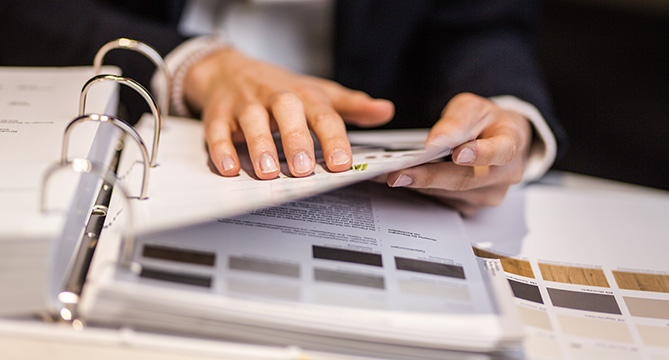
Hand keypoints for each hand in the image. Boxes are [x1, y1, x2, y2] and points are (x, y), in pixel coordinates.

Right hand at [183, 48, 393, 178]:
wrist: (229, 69)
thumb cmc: (280, 88)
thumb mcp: (319, 92)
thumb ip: (351, 106)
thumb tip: (385, 111)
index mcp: (304, 95)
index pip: (323, 114)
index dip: (334, 139)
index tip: (342, 163)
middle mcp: (276, 97)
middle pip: (287, 111)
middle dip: (295, 139)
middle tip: (302, 169)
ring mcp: (245, 104)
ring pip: (251, 120)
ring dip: (259, 145)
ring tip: (267, 171)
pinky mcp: (219, 114)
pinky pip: (217, 130)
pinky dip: (221, 149)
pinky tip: (229, 168)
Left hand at [384, 93, 532, 215]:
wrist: (497, 140)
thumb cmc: (486, 122)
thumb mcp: (472, 108)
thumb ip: (456, 122)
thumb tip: (436, 141)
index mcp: (511, 143)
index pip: (501, 151)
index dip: (481, 154)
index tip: (457, 154)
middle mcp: (504, 175)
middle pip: (466, 180)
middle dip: (429, 177)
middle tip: (398, 174)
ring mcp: (489, 195)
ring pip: (450, 193)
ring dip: (418, 185)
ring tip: (389, 175)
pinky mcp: (471, 206)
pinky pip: (443, 201)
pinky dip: (421, 190)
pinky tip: (401, 180)